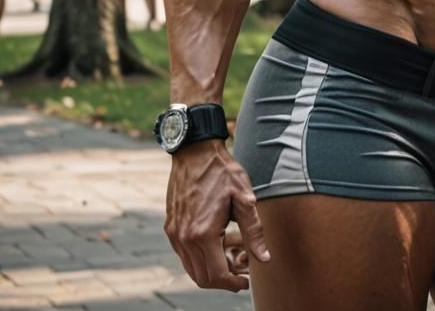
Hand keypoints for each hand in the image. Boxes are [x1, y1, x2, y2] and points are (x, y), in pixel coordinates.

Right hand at [164, 140, 270, 291]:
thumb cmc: (222, 171)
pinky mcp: (171, 227)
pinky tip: (215, 245)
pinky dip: (199, 259)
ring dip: (210, 271)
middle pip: (202, 278)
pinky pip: (184, 255)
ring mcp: (175, 233)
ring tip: (229, 258)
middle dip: (223, 281)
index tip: (245, 281)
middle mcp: (184, 238)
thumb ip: (254, 231)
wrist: (195, 151)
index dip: (234, 283)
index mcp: (203, 233)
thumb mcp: (244, 198)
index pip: (217, 275)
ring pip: (191, 269)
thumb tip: (264, 258)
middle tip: (240, 271)